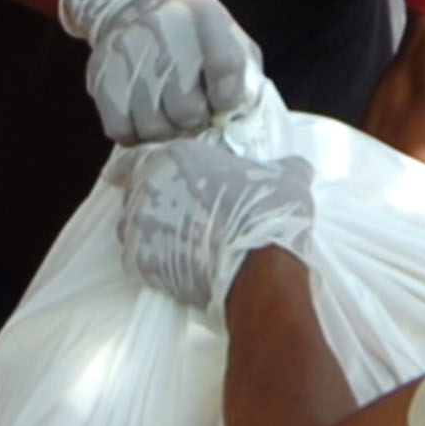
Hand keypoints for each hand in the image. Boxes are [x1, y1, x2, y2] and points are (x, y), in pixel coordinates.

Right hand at [58, 0, 264, 143]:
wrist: (130, 2)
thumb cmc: (194, 34)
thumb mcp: (229, 37)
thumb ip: (244, 74)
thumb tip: (236, 119)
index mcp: (200, 11)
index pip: (226, 67)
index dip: (228, 99)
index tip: (224, 106)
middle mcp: (160, 26)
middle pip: (185, 108)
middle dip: (195, 121)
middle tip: (194, 114)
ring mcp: (125, 51)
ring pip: (152, 126)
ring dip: (165, 131)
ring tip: (169, 116)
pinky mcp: (100, 74)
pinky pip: (120, 130)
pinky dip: (135, 134)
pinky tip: (144, 118)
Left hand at [117, 135, 316, 310]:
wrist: (259, 267)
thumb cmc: (268, 213)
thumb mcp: (286, 176)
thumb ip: (283, 166)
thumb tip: (297, 167)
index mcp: (174, 158)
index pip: (135, 157)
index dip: (134, 167)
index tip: (127, 174)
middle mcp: (147, 189)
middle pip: (135, 193)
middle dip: (151, 202)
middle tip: (176, 213)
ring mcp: (139, 227)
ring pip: (131, 227)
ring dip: (148, 232)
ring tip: (176, 242)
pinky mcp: (140, 264)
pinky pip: (137, 260)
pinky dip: (152, 262)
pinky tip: (174, 265)